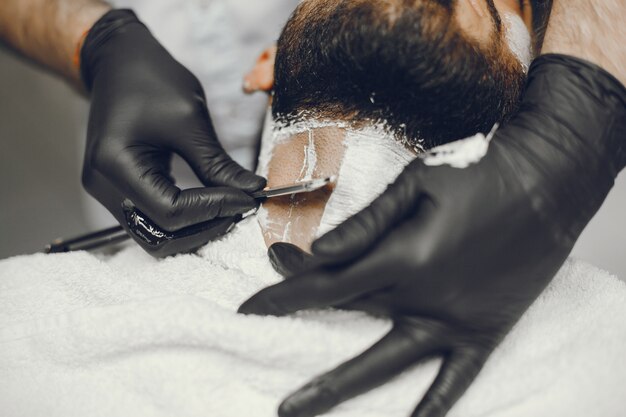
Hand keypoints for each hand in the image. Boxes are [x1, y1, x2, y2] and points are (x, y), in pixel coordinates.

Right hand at [80, 10, 265, 255]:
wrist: (119, 61)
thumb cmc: (150, 79)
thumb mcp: (190, 120)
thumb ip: (218, 165)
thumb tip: (251, 192)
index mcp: (114, 164)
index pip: (170, 212)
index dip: (213, 210)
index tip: (247, 199)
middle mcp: (102, 185)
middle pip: (160, 234)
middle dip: (206, 226)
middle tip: (241, 207)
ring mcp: (106, 190)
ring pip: (156, 234)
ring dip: (195, 227)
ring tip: (229, 207)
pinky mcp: (118, 189)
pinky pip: (152, 218)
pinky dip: (183, 218)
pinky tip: (210, 203)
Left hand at [239, 55, 625, 416]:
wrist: (547, 181)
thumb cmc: (478, 171)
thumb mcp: (415, 182)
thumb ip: (366, 222)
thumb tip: (318, 250)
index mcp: (404, 256)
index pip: (327, 281)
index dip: (284, 290)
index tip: (250, 300)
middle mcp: (423, 298)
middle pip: (346, 310)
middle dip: (299, 306)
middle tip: (261, 309)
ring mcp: (453, 321)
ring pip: (384, 362)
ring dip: (336, 386)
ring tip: (292, 409)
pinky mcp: (482, 332)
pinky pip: (452, 381)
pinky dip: (430, 408)